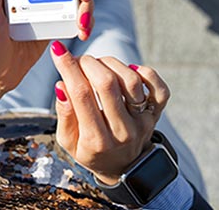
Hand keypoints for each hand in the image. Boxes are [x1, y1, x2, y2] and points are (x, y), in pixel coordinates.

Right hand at [49, 41, 170, 184]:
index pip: (81, 95)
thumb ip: (64, 114)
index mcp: (96, 140)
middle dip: (88, 63)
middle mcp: (122, 131)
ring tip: (99, 65)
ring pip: (131, 81)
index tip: (59, 50)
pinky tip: (129, 70)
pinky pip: (159, 88)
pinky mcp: (155, 114)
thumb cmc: (91, 150)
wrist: (122, 167)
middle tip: (79, 60)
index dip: (68, 68)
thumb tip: (62, 85)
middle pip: (107, 84)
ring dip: (111, 63)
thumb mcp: (68, 141)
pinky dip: (146, 72)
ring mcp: (142, 122)